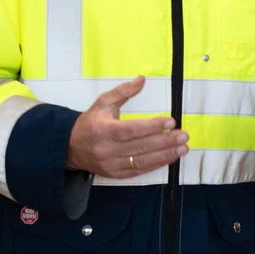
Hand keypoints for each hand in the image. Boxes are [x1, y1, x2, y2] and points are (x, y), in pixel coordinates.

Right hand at [65, 76, 188, 177]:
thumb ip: (123, 91)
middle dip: (165, 141)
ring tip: (183, 148)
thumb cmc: (90, 123)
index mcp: (103, 130)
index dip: (152, 127)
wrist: (70, 147)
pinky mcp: (115, 174)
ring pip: (142, 160)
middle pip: (140, 146)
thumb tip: (142, 79)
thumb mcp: (103, 102)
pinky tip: (170, 158)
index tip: (171, 122)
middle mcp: (107, 149)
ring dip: (165, 155)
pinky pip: (139, 170)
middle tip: (184, 136)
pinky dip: (156, 164)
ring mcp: (111, 164)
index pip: (132, 129)